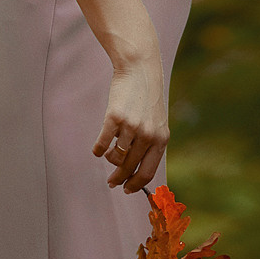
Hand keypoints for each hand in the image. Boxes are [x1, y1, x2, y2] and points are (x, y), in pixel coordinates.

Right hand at [92, 50, 167, 192]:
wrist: (140, 68)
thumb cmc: (146, 98)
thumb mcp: (157, 122)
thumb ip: (150, 144)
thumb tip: (136, 171)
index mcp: (161, 139)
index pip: (147, 172)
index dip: (135, 184)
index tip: (127, 190)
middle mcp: (147, 135)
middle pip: (130, 167)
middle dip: (119, 178)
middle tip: (111, 182)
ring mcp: (131, 126)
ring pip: (115, 157)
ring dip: (110, 159)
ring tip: (109, 153)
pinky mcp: (114, 117)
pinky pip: (103, 144)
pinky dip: (98, 150)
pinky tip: (98, 148)